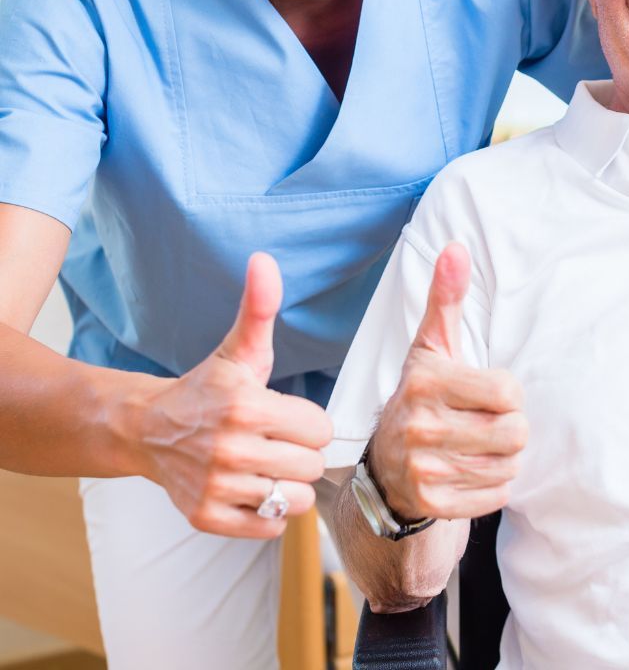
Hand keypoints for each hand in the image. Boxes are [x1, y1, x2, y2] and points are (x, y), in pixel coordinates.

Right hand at [137, 252, 332, 536]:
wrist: (148, 429)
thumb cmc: (207, 388)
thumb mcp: (239, 349)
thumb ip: (260, 307)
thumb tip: (264, 259)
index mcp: (247, 405)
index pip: (321, 430)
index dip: (308, 423)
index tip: (285, 416)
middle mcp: (231, 449)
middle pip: (313, 466)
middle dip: (300, 454)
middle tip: (274, 441)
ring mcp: (217, 487)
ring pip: (296, 500)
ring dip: (286, 485)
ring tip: (263, 466)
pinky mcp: (206, 518)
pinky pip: (270, 528)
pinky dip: (267, 513)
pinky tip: (249, 488)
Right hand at [368, 242, 526, 521]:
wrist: (385, 467)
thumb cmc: (421, 396)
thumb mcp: (431, 347)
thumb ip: (446, 298)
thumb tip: (456, 247)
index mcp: (427, 381)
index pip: (509, 391)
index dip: (508, 394)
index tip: (487, 394)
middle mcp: (421, 425)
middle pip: (516, 433)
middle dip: (511, 428)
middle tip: (488, 423)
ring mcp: (424, 468)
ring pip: (509, 466)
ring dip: (503, 458)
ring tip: (477, 446)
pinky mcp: (432, 503)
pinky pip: (496, 496)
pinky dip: (492, 487)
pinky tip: (468, 471)